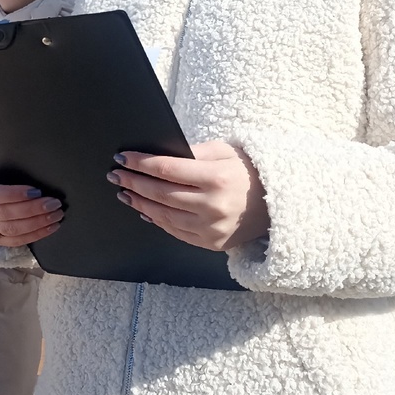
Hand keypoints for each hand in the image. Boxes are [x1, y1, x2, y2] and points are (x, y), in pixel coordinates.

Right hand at [0, 174, 62, 247]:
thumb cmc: (1, 179)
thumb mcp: (2, 172)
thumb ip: (14, 175)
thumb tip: (40, 178)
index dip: (14, 194)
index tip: (37, 191)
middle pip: (5, 213)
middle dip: (33, 209)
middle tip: (53, 203)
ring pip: (11, 229)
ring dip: (37, 223)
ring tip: (56, 215)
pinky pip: (17, 241)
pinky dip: (36, 234)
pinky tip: (51, 227)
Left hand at [108, 141, 268, 251]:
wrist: (279, 203)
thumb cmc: (248, 171)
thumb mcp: (225, 151)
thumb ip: (193, 152)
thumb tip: (158, 154)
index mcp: (216, 177)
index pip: (167, 169)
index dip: (141, 163)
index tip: (123, 158)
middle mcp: (213, 205)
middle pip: (161, 193)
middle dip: (134, 182)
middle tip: (115, 175)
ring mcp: (212, 228)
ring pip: (164, 215)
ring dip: (140, 203)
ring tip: (124, 192)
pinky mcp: (212, 243)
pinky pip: (176, 232)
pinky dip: (157, 220)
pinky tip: (144, 210)